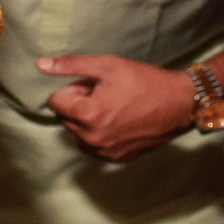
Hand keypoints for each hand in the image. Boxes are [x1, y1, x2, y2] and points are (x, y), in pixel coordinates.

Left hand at [39, 54, 195, 160]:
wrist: (182, 103)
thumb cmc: (146, 81)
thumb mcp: (108, 65)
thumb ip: (71, 65)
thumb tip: (40, 65)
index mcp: (88, 115)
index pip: (55, 101)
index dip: (73, 89)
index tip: (95, 85)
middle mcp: (92, 138)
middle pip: (65, 117)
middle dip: (80, 104)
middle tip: (107, 95)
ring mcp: (105, 151)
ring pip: (77, 133)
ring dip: (87, 120)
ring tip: (114, 108)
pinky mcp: (117, 158)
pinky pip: (93, 145)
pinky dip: (99, 133)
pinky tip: (120, 121)